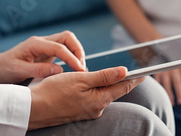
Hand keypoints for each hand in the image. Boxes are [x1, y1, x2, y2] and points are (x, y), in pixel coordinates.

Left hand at [0, 31, 86, 83]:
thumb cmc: (3, 70)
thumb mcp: (18, 71)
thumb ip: (38, 70)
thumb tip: (59, 69)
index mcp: (35, 44)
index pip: (59, 47)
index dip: (72, 58)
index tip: (80, 71)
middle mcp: (41, 42)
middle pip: (67, 37)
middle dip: (78, 50)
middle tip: (82, 68)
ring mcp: (44, 46)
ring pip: (67, 42)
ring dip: (76, 53)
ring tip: (79, 70)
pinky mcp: (46, 53)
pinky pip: (63, 50)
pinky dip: (71, 57)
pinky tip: (73, 70)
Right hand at [29, 66, 145, 129]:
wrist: (33, 109)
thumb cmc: (54, 91)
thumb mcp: (80, 79)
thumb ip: (104, 76)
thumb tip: (124, 71)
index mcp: (100, 100)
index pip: (124, 86)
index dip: (136, 77)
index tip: (147, 70)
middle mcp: (97, 108)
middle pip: (115, 91)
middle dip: (124, 80)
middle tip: (136, 69)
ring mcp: (89, 111)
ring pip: (104, 94)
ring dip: (109, 83)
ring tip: (117, 72)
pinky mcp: (81, 111)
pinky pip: (94, 98)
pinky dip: (98, 89)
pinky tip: (94, 82)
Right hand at [153, 65, 180, 105]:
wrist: (167, 54)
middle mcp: (175, 68)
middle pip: (177, 82)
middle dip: (179, 92)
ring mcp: (166, 71)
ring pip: (166, 84)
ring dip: (169, 94)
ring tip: (173, 104)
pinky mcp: (158, 73)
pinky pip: (158, 84)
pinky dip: (160, 91)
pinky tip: (163, 98)